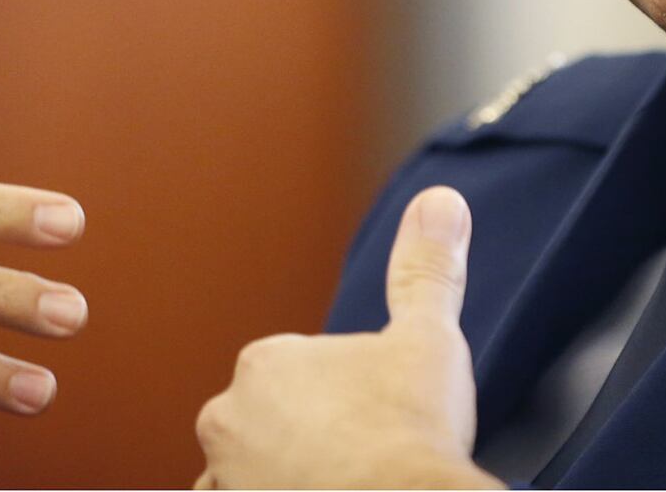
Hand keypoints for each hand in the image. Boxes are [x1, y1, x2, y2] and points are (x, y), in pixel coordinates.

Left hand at [194, 187, 501, 489]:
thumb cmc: (408, 437)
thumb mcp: (429, 336)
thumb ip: (426, 267)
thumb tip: (439, 202)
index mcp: (269, 362)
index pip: (303, 370)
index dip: (347, 391)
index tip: (377, 411)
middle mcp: (230, 418)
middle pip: (271, 418)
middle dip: (309, 432)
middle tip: (363, 450)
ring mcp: (226, 476)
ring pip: (248, 467)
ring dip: (281, 471)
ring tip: (341, 476)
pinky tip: (315, 491)